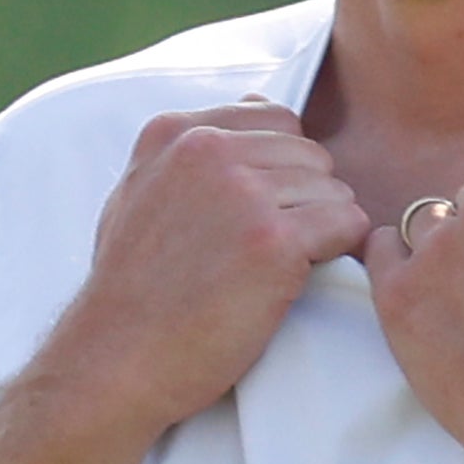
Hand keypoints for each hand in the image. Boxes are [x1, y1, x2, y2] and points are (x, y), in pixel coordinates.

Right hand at [49, 101, 367, 440]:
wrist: (117, 358)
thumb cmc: (132, 287)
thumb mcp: (140, 192)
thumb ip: (192, 148)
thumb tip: (259, 105)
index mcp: (176, 132)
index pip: (277, 119)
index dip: (283, 168)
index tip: (262, 210)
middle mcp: (208, 150)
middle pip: (311, 154)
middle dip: (307, 198)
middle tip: (274, 248)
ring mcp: (243, 194)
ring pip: (334, 188)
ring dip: (322, 228)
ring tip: (280, 268)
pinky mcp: (273, 241)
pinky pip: (347, 223)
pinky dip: (339, 250)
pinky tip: (301, 276)